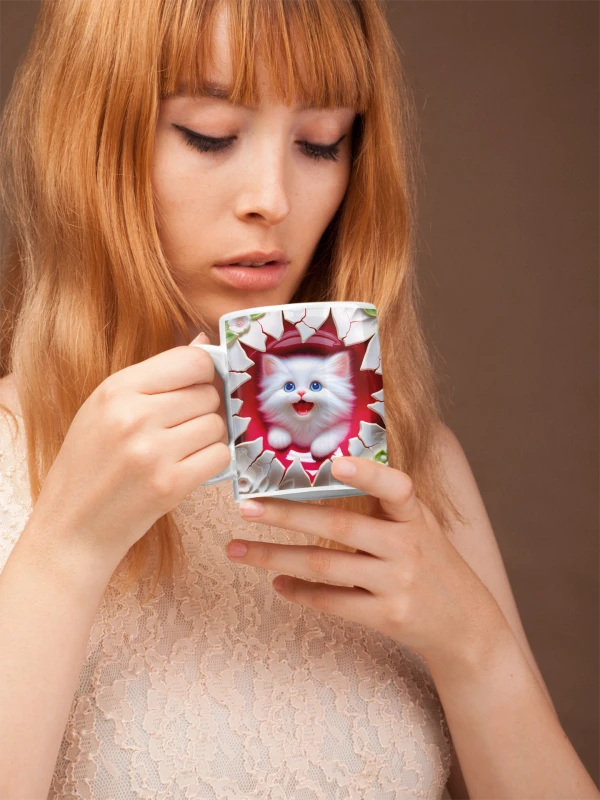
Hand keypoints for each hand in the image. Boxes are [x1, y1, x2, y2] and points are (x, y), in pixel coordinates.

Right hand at [31, 336, 230, 569]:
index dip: (204, 373)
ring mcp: (153, 452)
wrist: (72, 528)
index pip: (193, 360)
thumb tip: (205, 342)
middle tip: (180, 428)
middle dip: (203, 409)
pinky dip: (212, 462)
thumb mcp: (106, 408)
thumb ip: (155, 376)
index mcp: (116, 389)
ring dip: (208, 437)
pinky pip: (220, 456)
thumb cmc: (90, 464)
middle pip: (208, 393)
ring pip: (218, 424)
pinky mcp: (170, 485)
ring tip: (179, 450)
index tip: (196, 387)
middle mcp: (134, 416)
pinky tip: (187, 468)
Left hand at [227, 457, 507, 668]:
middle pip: (339, 526)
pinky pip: (332, 601)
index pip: (396, 487)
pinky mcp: (387, 617)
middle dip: (286, 515)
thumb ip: (386, 504)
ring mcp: (397, 584)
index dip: (367, 473)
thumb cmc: (432, 564)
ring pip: (324, 566)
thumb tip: (328, 470)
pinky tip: (276, 581)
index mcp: (415, 516)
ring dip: (274, 556)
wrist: (467, 626)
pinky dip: (299, 591)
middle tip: (246, 507)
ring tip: (237, 549)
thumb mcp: (421, 526)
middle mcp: (408, 547)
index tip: (333, 461)